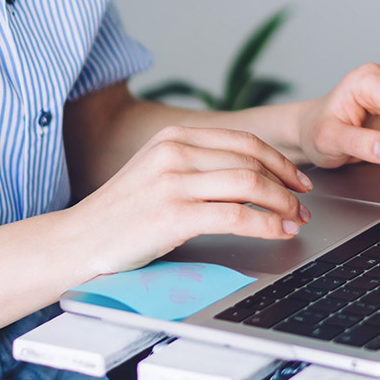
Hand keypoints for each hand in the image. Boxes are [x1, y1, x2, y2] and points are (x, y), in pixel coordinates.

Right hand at [65, 125, 314, 278]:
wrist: (77, 242)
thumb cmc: (120, 215)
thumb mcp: (157, 173)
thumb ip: (196, 166)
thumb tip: (251, 176)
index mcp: (173, 138)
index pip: (243, 140)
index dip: (278, 159)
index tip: (297, 179)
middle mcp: (174, 152)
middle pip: (252, 158)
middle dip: (287, 182)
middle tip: (303, 202)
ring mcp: (173, 182)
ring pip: (250, 183)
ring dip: (283, 203)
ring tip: (296, 219)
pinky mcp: (173, 215)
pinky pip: (237, 215)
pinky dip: (266, 224)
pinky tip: (277, 232)